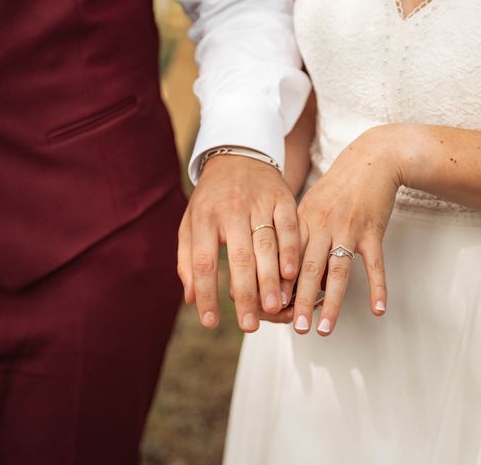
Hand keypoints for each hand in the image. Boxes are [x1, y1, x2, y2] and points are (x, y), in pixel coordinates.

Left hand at [178, 155, 299, 331]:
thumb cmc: (212, 198)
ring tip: (273, 307)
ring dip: (270, 279)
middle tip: (248, 325)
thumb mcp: (191, 223)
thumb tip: (191, 299)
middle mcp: (231, 209)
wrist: (238, 155)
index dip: (207, 294)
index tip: (211, 322)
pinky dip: (292, 251)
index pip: (203, 261)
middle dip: (245, 294)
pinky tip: (292, 275)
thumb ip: (188, 259)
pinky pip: (290, 227)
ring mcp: (259, 203)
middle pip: (239, 257)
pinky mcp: (283, 198)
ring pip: (266, 245)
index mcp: (204, 217)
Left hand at [292, 126, 401, 335]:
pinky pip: (375, 264)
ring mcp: (347, 228)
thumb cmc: (337, 188)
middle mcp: (321, 225)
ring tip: (325, 329)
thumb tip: (289, 277)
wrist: (370, 160)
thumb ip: (299, 237)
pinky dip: (378, 287)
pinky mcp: (372, 230)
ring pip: (338, 271)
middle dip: (299, 301)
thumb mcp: (311, 207)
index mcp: (301, 221)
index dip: (278, 285)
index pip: (285, 259)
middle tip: (295, 329)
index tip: (269, 311)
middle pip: (308, 269)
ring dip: (332, 302)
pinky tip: (379, 309)